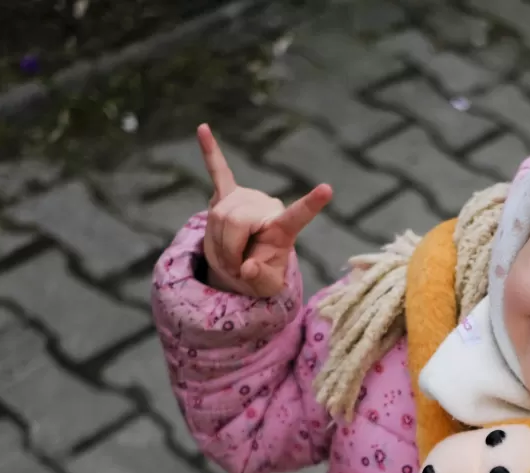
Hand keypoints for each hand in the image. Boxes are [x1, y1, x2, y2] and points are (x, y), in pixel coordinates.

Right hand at [197, 123, 331, 297]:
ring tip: (228, 256)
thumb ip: (261, 279)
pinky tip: (202, 129)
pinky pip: (217, 171)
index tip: (327, 189)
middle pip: (235, 223)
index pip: (298, 215)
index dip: (312, 205)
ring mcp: (246, 198)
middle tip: (235, 268)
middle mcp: (266, 206)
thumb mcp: (266, 287)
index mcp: (283, 229)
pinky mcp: (228, 194)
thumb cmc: (260, 273)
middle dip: (229, 251)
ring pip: (219, 216)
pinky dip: (209, 151)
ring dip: (217, 243)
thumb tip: (248, 268)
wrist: (243, 264)